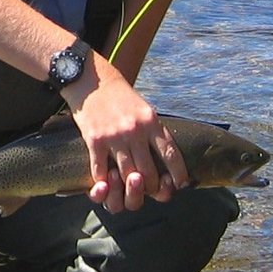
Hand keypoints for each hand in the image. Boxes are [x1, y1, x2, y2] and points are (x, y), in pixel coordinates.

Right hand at [61, 54, 189, 211]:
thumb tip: (168, 159)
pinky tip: (107, 185)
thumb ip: (155, 132)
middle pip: (149, 172)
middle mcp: (135, 130)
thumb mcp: (145, 109)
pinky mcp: (94, 139)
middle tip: (151, 190)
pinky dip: (105, 183)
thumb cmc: (120, 98)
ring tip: (132, 190)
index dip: (178, 174)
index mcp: (151, 121)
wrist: (93, 81)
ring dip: (130, 189)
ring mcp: (114, 136)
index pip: (171, 154)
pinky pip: (101, 170)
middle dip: (152, 188)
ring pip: (128, 175)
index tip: (180, 184)